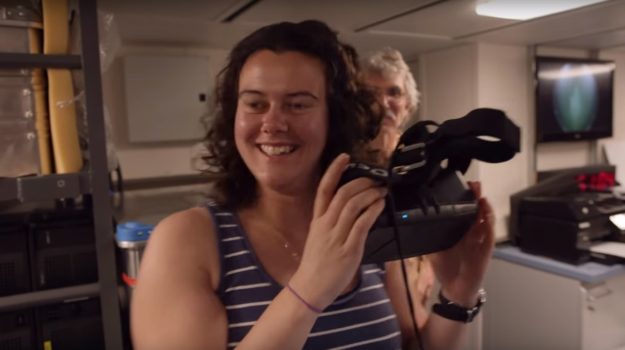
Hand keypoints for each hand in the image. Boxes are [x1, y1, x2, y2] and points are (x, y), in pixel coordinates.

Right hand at [289, 153, 386, 309]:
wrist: (310, 288)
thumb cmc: (316, 264)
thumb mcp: (319, 238)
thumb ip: (333, 223)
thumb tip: (354, 211)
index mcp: (317, 220)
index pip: (324, 189)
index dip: (334, 170)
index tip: (345, 157)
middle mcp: (326, 225)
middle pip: (343, 194)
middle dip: (361, 182)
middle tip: (375, 179)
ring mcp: (336, 237)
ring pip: (353, 205)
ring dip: (370, 194)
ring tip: (381, 190)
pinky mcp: (349, 249)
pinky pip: (362, 224)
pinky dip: (373, 211)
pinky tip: (380, 205)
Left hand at [428, 181, 494, 306]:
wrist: (454, 289)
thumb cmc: (446, 268)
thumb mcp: (433, 249)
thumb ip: (428, 236)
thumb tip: (413, 223)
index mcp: (460, 232)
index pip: (464, 211)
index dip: (465, 198)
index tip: (461, 184)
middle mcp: (472, 234)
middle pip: (477, 211)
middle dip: (477, 196)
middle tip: (473, 184)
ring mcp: (480, 241)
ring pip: (486, 220)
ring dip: (485, 206)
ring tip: (480, 194)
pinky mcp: (485, 250)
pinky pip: (489, 235)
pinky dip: (488, 223)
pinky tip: (485, 214)